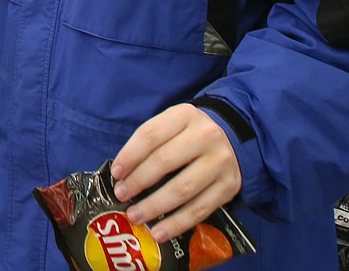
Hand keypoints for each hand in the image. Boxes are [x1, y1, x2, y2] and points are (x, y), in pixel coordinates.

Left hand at [110, 104, 240, 243]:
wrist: (233, 139)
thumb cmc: (190, 134)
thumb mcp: (172, 125)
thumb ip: (150, 143)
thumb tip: (122, 174)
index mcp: (185, 115)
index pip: (150, 135)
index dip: (130, 155)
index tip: (115, 173)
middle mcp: (206, 136)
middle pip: (165, 161)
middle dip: (138, 181)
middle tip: (121, 195)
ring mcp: (220, 162)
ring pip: (182, 189)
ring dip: (154, 206)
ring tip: (135, 216)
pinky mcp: (229, 186)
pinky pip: (200, 210)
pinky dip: (176, 224)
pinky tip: (159, 232)